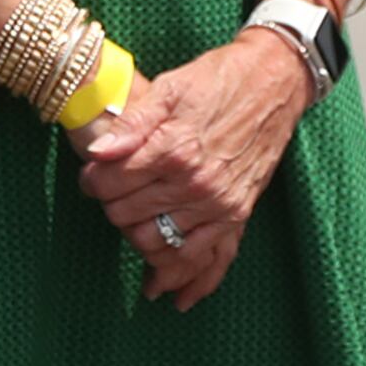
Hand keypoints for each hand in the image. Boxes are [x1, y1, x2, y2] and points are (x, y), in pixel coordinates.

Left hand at [73, 37, 311, 310]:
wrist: (273, 83)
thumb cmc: (218, 80)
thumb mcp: (170, 88)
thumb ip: (132, 124)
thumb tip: (97, 154)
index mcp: (172, 148)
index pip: (110, 183)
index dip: (92, 181)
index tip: (92, 176)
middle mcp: (195, 183)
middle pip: (126, 215)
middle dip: (109, 205)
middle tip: (110, 192)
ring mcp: (217, 203)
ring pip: (155, 242)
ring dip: (135, 235)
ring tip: (132, 218)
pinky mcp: (235, 213)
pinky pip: (200, 257)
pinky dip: (178, 273)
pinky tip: (163, 285)